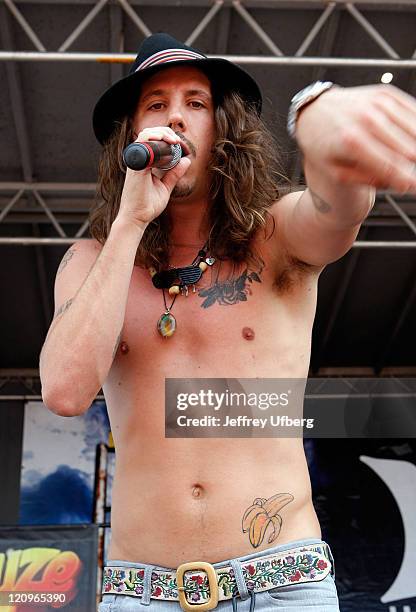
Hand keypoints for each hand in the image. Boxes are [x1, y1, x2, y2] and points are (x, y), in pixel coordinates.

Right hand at [116, 126, 191, 228]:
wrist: (137, 217)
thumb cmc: (147, 205)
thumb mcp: (166, 187)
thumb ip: (174, 174)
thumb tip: (186, 161)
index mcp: (145, 163)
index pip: (154, 142)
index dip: (169, 139)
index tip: (182, 147)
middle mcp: (139, 160)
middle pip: (151, 134)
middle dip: (168, 133)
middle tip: (180, 143)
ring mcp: (136, 161)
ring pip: (146, 134)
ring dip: (162, 133)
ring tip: (175, 141)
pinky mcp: (136, 164)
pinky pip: (142, 142)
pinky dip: (154, 137)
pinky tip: (167, 142)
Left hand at [295, 84, 415, 193]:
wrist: (314, 112)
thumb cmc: (323, 143)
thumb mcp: (335, 170)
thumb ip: (367, 178)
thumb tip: (399, 182)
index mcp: (351, 141)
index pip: (390, 165)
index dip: (407, 179)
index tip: (414, 186)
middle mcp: (366, 118)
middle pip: (408, 149)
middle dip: (412, 165)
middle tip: (410, 174)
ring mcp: (378, 103)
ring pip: (414, 130)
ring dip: (414, 147)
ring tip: (409, 159)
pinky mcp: (386, 93)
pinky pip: (413, 112)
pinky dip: (414, 127)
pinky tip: (410, 139)